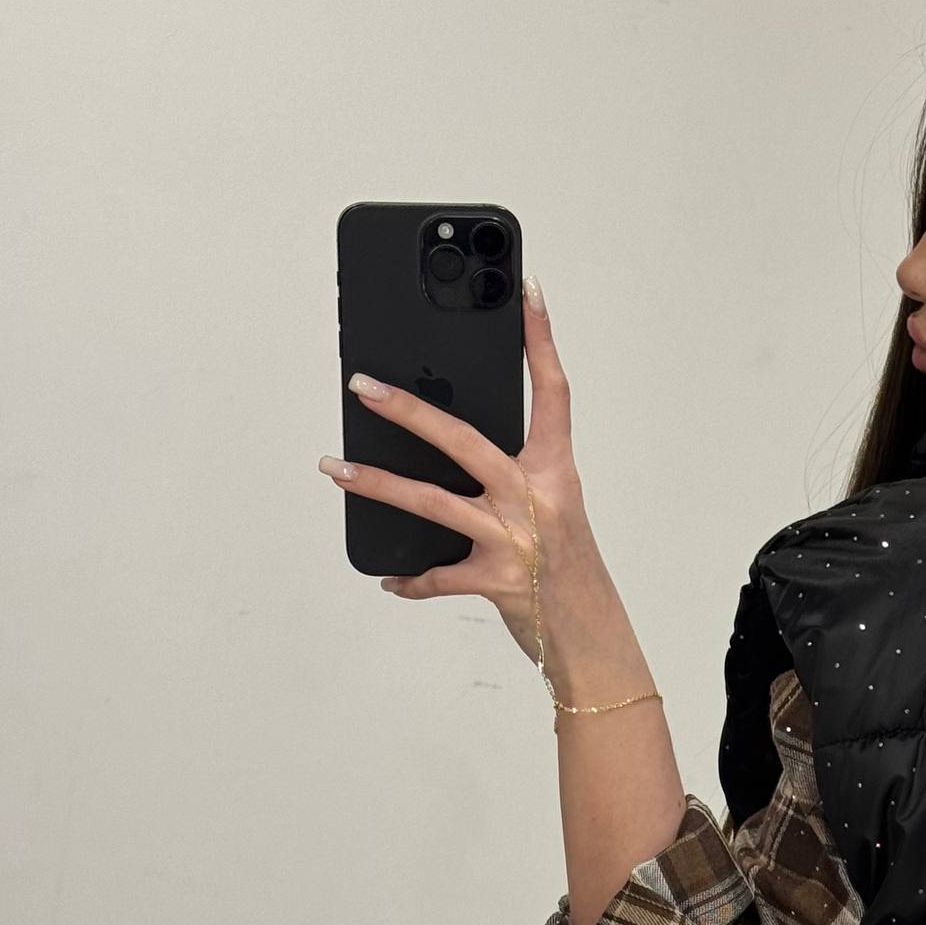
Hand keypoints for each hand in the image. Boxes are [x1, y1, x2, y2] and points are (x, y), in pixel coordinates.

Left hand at [318, 273, 600, 661]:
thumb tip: (446, 445)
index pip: (552, 391)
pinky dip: (411, 580)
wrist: (591, 635)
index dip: (542, 338)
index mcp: (555, 471)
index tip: (528, 289)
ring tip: (334, 468)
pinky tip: (389, 579)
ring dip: (375, 484)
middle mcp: (536, 498)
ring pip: (432, 502)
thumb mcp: (552, 508)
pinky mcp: (494, 582)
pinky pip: (437, 578)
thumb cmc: (568, 567)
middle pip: (463, 439)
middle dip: (408, 409)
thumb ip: (511, 474)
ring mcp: (514, 540)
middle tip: (361, 384)